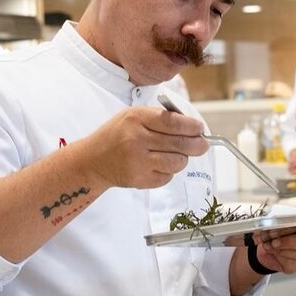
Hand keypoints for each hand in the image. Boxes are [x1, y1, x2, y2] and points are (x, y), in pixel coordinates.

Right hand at [84, 106, 208, 189]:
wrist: (93, 160)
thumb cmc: (116, 135)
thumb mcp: (132, 116)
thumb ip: (159, 117)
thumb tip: (191, 127)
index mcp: (136, 119)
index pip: (172, 122)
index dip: (191, 126)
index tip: (199, 128)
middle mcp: (136, 140)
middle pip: (179, 144)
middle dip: (197, 145)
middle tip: (203, 144)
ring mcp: (138, 162)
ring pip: (177, 162)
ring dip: (182, 159)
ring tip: (176, 155)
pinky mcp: (139, 180)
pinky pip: (167, 177)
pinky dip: (168, 172)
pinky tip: (159, 165)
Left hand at [252, 221, 295, 274]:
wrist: (267, 242)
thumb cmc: (278, 227)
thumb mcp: (279, 217)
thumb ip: (282, 218)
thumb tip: (277, 222)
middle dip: (290, 240)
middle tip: (274, 237)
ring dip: (282, 248)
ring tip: (269, 243)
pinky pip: (292, 263)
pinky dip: (279, 255)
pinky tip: (271, 250)